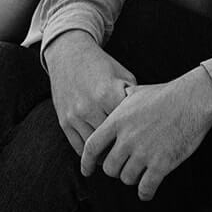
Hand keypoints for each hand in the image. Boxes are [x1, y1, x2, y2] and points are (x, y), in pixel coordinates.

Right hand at [43, 31, 135, 154]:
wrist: (70, 55)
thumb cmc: (102, 66)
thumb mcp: (123, 75)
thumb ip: (134, 98)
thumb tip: (146, 122)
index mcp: (108, 94)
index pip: (127, 125)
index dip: (137, 133)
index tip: (145, 140)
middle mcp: (90, 107)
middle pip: (112, 140)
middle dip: (124, 147)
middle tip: (135, 154)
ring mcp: (75, 116)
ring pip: (95, 148)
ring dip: (107, 155)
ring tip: (119, 157)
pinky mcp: (64, 122)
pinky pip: (79, 147)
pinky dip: (90, 154)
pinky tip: (101, 154)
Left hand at [80, 68, 211, 200]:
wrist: (193, 99)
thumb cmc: (166, 93)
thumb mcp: (136, 92)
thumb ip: (121, 100)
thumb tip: (116, 97)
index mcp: (118, 120)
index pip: (91, 147)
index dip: (86, 162)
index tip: (87, 170)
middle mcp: (127, 138)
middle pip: (109, 168)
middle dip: (115, 170)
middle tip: (125, 166)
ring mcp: (144, 152)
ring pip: (127, 178)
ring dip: (132, 178)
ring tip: (141, 173)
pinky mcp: (161, 164)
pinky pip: (146, 188)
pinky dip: (145, 192)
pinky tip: (147, 191)